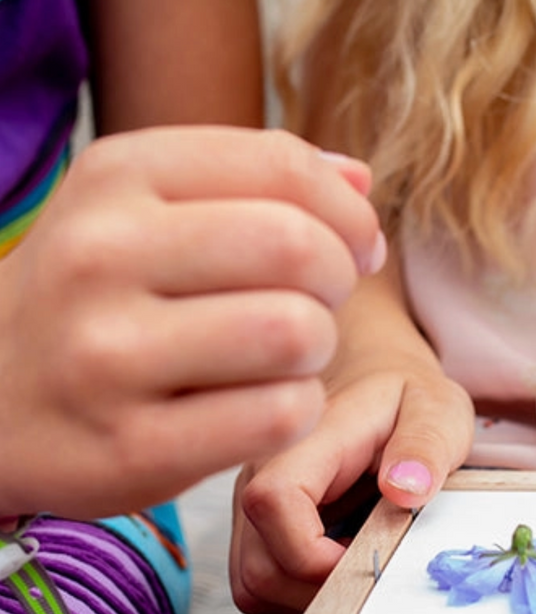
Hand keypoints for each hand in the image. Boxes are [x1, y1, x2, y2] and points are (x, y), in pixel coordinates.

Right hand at [0, 127, 384, 518]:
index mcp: (115, 177)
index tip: (355, 244)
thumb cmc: (95, 295)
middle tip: (322, 301)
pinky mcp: (132, 448)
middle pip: (300, 248)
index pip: (283, 165)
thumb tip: (361, 181)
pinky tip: (263, 404)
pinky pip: (279, 416)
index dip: (348, 211)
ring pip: (296, 333)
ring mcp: (107, 356)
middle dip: (339, 277)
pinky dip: (297, 410)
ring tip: (288, 355)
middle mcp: (100, 255)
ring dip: (318, 348)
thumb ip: (256, 180)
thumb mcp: (143, 208)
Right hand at [230, 336, 474, 613]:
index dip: (313, 553)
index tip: (366, 556)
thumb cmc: (404, 396)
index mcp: (305, 440)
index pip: (272, 502)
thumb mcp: (435, 408)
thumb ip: (425, 444)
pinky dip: (301, 591)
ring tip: (360, 564)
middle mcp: (262, 474)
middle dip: (320, 590)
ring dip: (310, 596)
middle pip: (258, 565)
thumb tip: (405, 489)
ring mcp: (253, 504)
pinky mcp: (257, 528)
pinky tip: (341, 563)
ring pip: (254, 584)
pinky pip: (261, 583)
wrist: (372, 378)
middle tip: (373, 571)